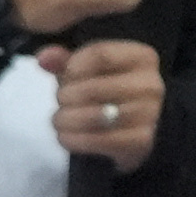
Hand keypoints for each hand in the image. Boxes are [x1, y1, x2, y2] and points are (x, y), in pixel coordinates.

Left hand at [46, 37, 165, 166]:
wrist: (133, 127)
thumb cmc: (108, 90)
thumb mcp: (88, 69)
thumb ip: (65, 61)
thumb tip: (44, 58)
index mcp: (142, 57)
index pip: (100, 55)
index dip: (72, 67)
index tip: (65, 77)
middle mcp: (151, 84)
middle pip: (93, 88)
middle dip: (65, 97)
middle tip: (61, 102)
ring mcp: (149, 114)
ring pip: (93, 116)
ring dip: (66, 120)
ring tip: (61, 119)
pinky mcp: (142, 141)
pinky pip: (98, 140)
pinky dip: (73, 140)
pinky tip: (66, 135)